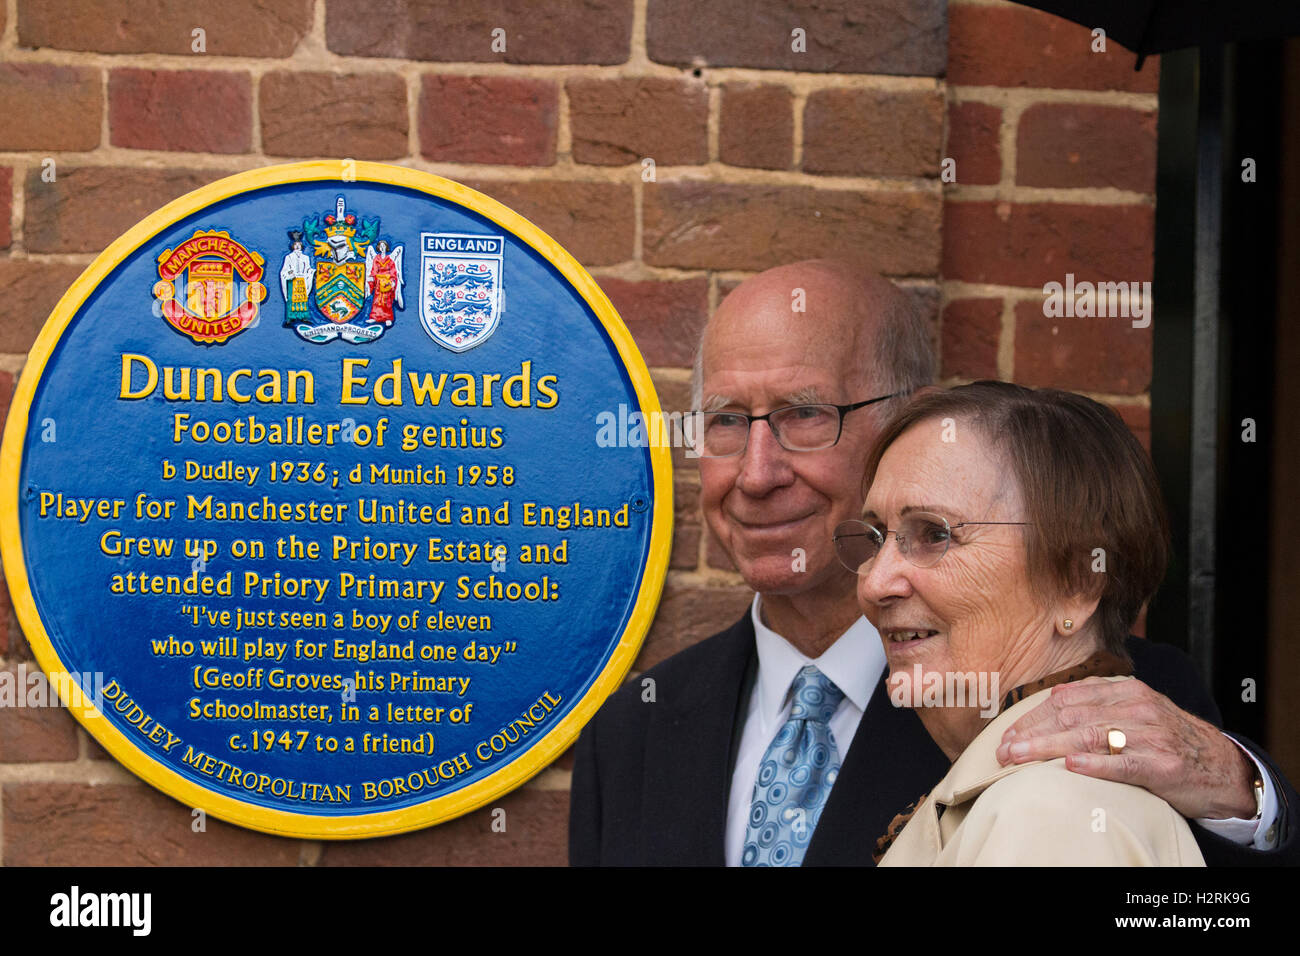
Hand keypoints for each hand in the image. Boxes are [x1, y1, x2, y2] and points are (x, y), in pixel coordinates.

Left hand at [995, 677, 1257, 819]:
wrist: (1220, 765)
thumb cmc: (1165, 740)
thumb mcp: (1133, 712)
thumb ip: (1096, 707)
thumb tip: (1046, 708)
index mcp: (1124, 690)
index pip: (1066, 698)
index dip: (1032, 716)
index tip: (1006, 734)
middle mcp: (1137, 706)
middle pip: (1072, 717)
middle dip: (1032, 734)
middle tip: (1003, 751)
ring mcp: (1152, 734)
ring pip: (1090, 737)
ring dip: (1048, 748)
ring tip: (1019, 758)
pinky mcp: (1165, 764)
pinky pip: (1125, 763)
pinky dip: (1096, 764)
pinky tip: (1071, 766)